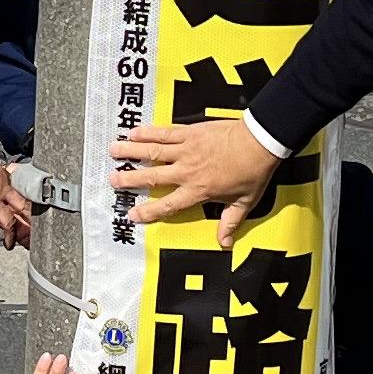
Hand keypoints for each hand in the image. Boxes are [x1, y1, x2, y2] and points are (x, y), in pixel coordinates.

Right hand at [0, 148, 32, 246]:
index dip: (23, 202)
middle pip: (21, 206)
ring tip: (9, 243)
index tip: (24, 210)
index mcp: (1, 175)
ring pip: (9, 222)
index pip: (19, 190)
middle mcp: (0, 189)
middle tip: (29, 229)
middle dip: (27, 219)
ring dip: (10, 234)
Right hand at [110, 116, 278, 246]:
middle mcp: (188, 171)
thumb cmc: (253, 171)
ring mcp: (187, 150)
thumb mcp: (244, 202)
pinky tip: (135, 131)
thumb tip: (224, 242)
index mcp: (198, 190)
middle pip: (152, 177)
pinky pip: (166, 132)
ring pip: (153, 151)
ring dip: (132, 151)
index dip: (148, 211)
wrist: (260, 141)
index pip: (168, 205)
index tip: (133, 214)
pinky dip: (149, 131)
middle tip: (113, 180)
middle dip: (130, 179)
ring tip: (114, 150)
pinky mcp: (191, 132)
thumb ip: (230, 222)